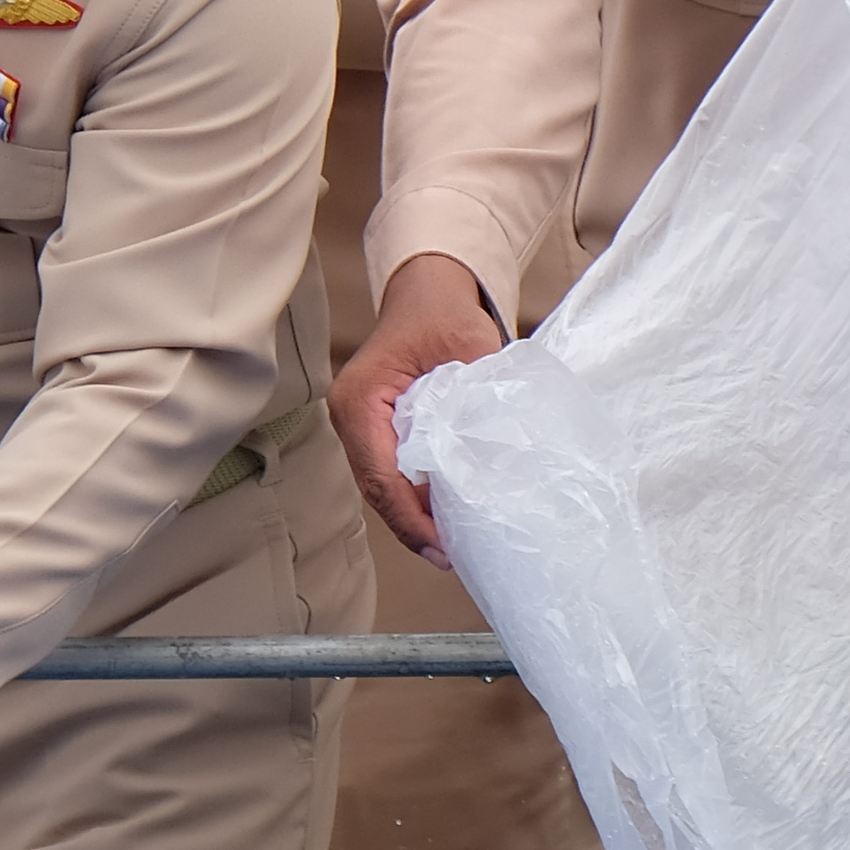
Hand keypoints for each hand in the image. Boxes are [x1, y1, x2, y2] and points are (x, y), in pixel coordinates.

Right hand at [331, 254, 502, 557]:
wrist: (427, 291)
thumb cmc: (441, 312)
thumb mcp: (466, 343)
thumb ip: (478, 391)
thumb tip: (496, 444)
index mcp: (361, 399)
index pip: (381, 473)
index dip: (410, 515)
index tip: (442, 544)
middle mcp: (352, 417)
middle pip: (377, 488)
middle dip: (412, 526)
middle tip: (451, 557)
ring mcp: (362, 427)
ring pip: (383, 487)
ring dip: (413, 518)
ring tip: (450, 548)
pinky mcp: (378, 432)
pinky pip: (392, 475)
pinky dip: (415, 499)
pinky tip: (444, 519)